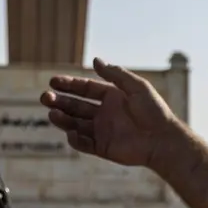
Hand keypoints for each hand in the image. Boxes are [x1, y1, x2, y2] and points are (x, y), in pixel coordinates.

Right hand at [40, 57, 180, 168]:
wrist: (163, 139)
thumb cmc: (154, 111)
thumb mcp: (136, 86)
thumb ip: (115, 74)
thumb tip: (96, 60)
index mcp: (111, 97)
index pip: (84, 89)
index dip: (69, 85)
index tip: (53, 81)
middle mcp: (104, 113)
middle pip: (75, 106)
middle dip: (59, 101)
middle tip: (45, 97)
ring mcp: (102, 131)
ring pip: (75, 124)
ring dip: (62, 119)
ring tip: (51, 113)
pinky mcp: (103, 147)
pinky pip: (84, 143)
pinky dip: (75, 139)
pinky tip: (70, 132)